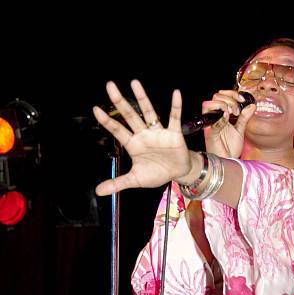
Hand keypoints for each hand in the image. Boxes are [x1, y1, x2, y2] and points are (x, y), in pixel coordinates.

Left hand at [93, 80, 192, 195]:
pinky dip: (176, 106)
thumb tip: (98, 191)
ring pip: (149, 113)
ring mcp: (158, 132)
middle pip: (130, 116)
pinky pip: (174, 118)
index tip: (95, 109)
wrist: (178, 173)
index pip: (117, 131)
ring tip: (134, 83)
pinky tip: (176, 93)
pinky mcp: (174, 133)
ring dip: (142, 98)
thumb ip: (117, 183)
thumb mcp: (135, 180)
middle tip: (110, 86)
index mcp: (133, 144)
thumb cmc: (156, 173)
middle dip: (120, 102)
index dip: (107, 121)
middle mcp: (144, 134)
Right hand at [202, 90, 255, 158]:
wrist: (228, 161)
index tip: (241, 99)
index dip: (231, 93)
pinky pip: (212, 121)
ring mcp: (210, 125)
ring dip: (223, 105)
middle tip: (237, 110)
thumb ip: (245, 117)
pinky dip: (222, 117)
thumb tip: (252, 105)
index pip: (220, 96)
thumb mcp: (240, 130)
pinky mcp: (210, 134)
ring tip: (233, 113)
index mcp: (220, 115)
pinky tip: (228, 118)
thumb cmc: (230, 148)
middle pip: (215, 97)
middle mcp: (214, 118)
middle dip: (229, 99)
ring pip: (208, 104)